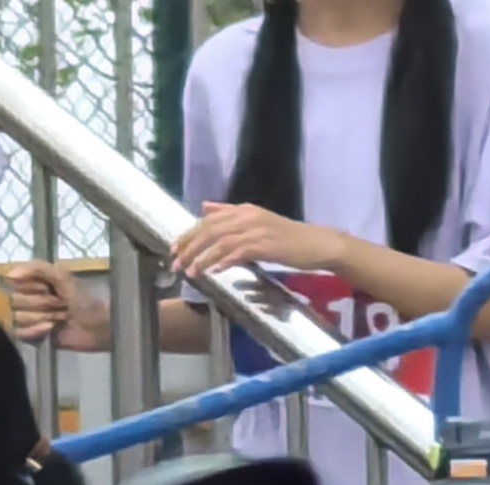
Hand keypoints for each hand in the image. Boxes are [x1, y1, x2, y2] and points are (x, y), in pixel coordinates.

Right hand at [0, 262, 102, 349]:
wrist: (96, 326)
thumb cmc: (83, 299)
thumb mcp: (62, 276)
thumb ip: (37, 269)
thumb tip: (8, 275)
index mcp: (33, 283)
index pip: (15, 283)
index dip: (31, 286)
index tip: (47, 287)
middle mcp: (28, 300)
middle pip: (16, 301)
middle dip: (40, 303)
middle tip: (59, 304)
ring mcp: (28, 320)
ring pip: (18, 318)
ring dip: (42, 317)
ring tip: (59, 318)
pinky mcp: (32, 339)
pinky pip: (20, 334)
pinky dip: (36, 331)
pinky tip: (51, 329)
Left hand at [170, 203, 351, 288]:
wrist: (316, 244)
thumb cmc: (286, 238)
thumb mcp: (255, 222)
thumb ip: (229, 214)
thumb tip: (205, 207)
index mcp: (244, 210)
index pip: (208, 220)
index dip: (189, 234)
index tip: (174, 248)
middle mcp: (248, 216)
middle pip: (210, 229)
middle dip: (190, 247)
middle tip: (176, 263)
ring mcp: (257, 230)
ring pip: (221, 241)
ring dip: (202, 258)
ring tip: (190, 272)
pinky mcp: (266, 245)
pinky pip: (239, 252)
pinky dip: (223, 261)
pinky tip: (213, 271)